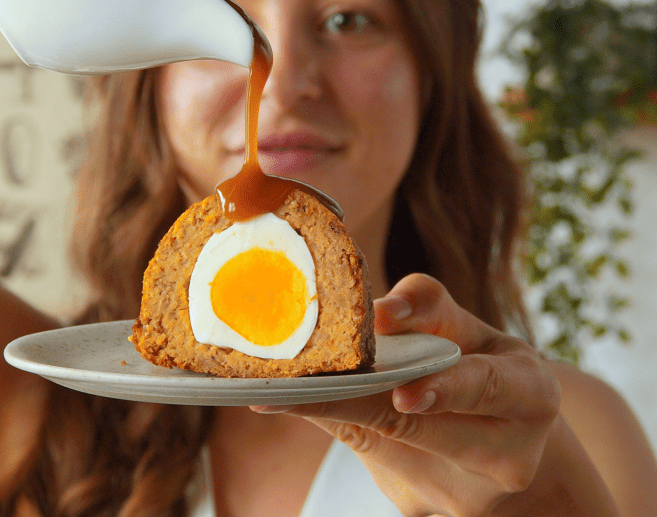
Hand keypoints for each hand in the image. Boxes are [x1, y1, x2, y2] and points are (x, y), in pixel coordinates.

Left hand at [252, 273, 562, 515]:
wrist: (498, 435)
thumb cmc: (477, 364)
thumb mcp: (469, 329)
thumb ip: (428, 308)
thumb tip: (380, 312)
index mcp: (530, 398)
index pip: (489, 388)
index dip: (446, 390)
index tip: (404, 394)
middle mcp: (506, 457)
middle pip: (421, 431)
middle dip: (353, 404)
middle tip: (291, 388)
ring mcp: (461, 495)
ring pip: (384, 450)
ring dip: (329, 413)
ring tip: (275, 390)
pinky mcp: (419, 506)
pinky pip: (366, 461)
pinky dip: (332, 426)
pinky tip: (295, 404)